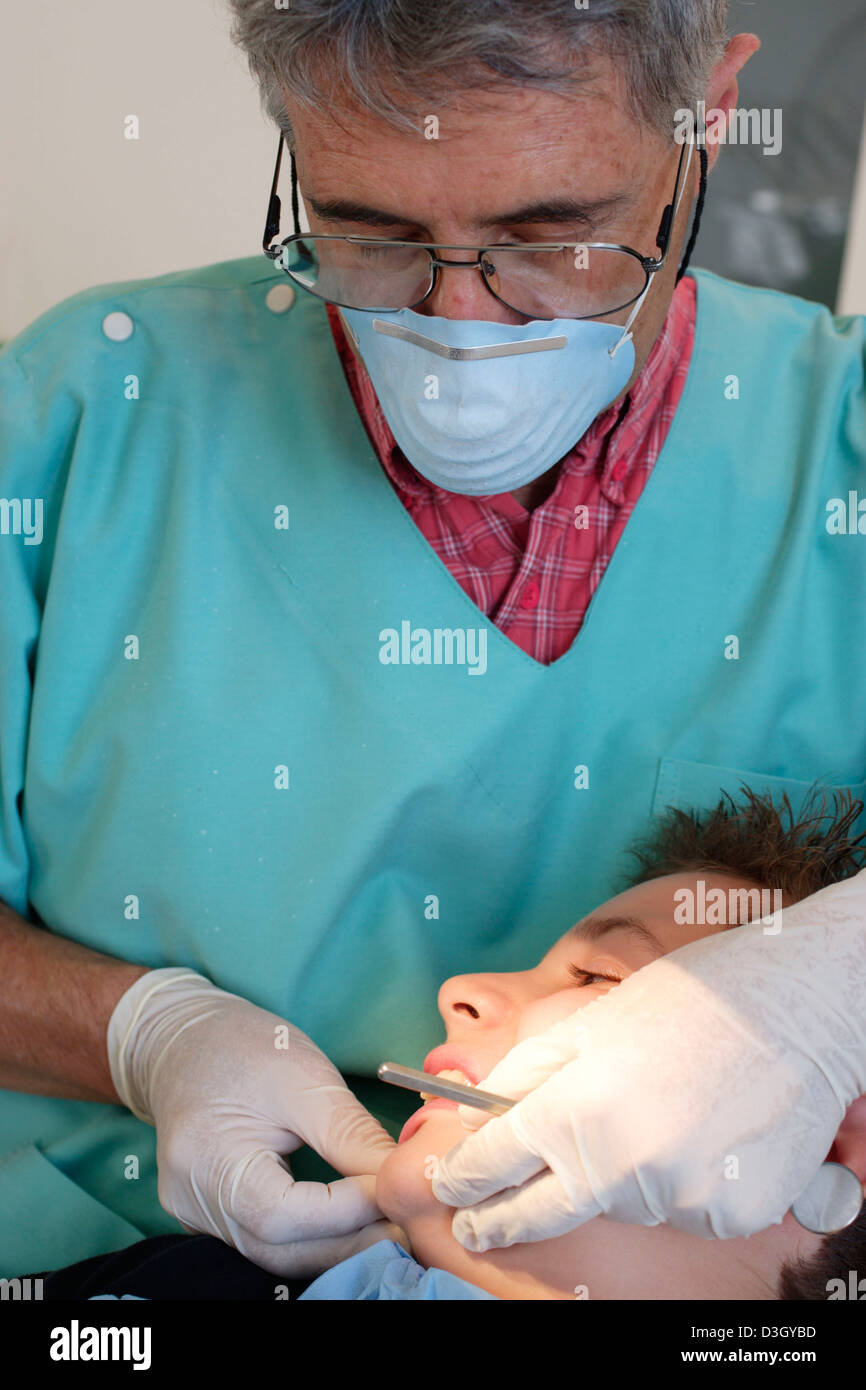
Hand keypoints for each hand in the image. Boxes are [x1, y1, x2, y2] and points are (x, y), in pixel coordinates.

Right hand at [107, 969, 406, 1275]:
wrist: (186, 1039)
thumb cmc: (244, 1048)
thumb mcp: (305, 1079)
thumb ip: (351, 1136)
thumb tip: (397, 1179)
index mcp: (207, 1161)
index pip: (282, 1216)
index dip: (344, 1212)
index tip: (392, 1192)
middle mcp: (193, 1202)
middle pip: (278, 1247)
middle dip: (347, 1239)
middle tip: (403, 1221)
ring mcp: (197, 1215)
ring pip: (274, 1251)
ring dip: (333, 1244)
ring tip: (385, 1222)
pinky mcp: (210, 1215)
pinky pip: (264, 1240)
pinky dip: (309, 1236)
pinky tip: (348, 1221)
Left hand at [432, 870, 865, 1248]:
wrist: (798, 1006)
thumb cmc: (691, 1001)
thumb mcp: (593, 1021)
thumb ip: (530, 1073)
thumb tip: (482, 1112)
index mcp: (579, 1107)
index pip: (500, 1162)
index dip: (466, 1180)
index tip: (450, 1191)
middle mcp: (623, 1164)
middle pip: (551, 1207)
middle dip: (506, 1218)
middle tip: (477, 1228)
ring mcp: (679, 1196)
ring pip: (625, 1205)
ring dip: (624, 1177)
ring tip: (665, 1111)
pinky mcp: (729, 1214)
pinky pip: (683, 1211)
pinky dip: (684, 1184)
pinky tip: (707, 1133)